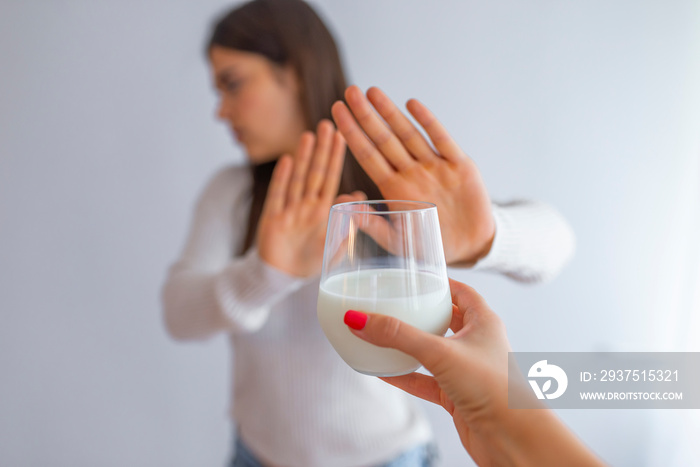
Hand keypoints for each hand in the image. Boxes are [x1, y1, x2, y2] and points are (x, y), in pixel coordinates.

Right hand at [256, 120, 344, 276]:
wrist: (282, 278)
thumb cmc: (310, 262)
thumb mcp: (334, 244)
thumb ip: (346, 222)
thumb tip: (361, 199)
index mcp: (324, 211)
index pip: (332, 179)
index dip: (337, 158)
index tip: (343, 136)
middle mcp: (307, 206)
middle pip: (316, 173)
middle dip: (322, 150)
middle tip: (328, 124)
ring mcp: (290, 210)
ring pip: (298, 179)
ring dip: (304, 158)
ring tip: (309, 135)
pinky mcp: (273, 219)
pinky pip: (278, 196)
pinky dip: (283, 179)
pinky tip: (287, 160)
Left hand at [332, 86, 494, 264]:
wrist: (471, 246)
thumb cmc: (431, 245)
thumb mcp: (399, 241)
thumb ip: (374, 225)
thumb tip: (346, 207)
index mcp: (394, 189)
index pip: (367, 156)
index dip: (352, 134)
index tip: (336, 113)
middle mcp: (412, 173)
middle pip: (384, 139)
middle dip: (366, 115)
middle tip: (349, 91)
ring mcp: (435, 167)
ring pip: (409, 135)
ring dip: (391, 113)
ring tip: (372, 91)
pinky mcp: (459, 166)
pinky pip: (442, 140)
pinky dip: (428, 122)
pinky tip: (412, 104)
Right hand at [345, 279, 605, 466]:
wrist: (512, 438)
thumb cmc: (493, 389)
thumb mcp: (440, 353)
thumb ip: (398, 336)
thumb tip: (359, 320)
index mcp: (484, 322)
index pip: (462, 292)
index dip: (441, 283)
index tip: (417, 277)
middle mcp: (478, 344)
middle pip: (446, 320)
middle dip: (421, 313)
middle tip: (395, 305)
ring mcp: (468, 371)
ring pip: (432, 352)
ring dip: (409, 346)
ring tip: (382, 336)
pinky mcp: (458, 396)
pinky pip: (426, 381)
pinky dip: (406, 376)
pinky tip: (383, 372)